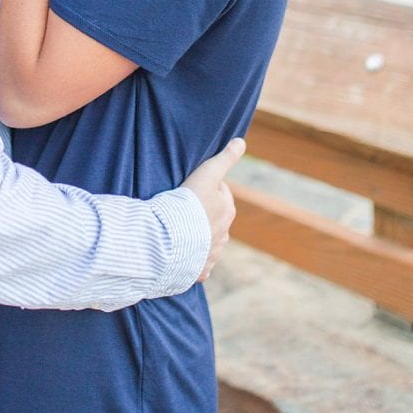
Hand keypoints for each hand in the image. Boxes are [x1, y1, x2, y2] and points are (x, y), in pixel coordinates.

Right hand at [180, 137, 245, 280]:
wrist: (170, 239)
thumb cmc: (187, 204)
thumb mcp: (206, 175)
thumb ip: (224, 158)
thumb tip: (242, 141)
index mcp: (226, 210)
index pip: (220, 193)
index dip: (205, 187)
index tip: (190, 187)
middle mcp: (224, 234)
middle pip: (214, 218)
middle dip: (203, 213)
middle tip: (181, 207)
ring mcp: (211, 253)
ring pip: (207, 241)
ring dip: (197, 236)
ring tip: (177, 230)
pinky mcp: (199, 270)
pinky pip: (198, 264)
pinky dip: (192, 260)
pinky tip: (180, 255)